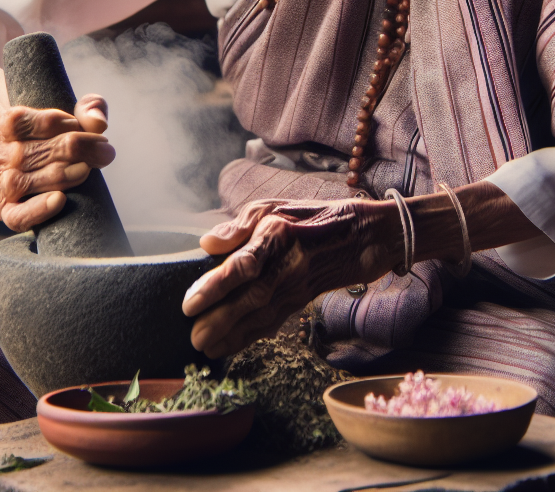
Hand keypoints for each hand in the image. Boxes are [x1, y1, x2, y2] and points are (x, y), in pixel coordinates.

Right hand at [0, 93, 114, 230]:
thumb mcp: (66, 106)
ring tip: (86, 169)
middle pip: (35, 152)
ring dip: (63, 176)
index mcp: (0, 122)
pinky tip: (60, 199)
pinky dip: (38, 209)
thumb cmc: (44, 129)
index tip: (94, 131)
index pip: (40, 123)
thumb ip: (89, 107)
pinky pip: (15, 216)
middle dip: (77, 150)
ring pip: (24, 183)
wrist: (12, 152)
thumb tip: (97, 122)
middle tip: (104, 151)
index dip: (71, 125)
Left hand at [181, 197, 400, 357]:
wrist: (364, 235)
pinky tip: (232, 345)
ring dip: (232, 334)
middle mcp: (288, 261)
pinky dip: (252, 335)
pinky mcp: (304, 299)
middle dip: (220, 320)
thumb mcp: (272, 206)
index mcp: (277, 232)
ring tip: (205, 348)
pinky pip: (275, 319)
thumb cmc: (310, 215)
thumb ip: (238, 225)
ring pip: (262, 313)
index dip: (215, 286)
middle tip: (194, 338)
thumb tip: (207, 243)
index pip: (242, 263)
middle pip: (250, 296)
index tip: (190, 303)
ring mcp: (298, 283)